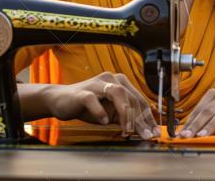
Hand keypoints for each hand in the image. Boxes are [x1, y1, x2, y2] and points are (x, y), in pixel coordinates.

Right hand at [44, 72, 160, 139]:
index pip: (139, 99)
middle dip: (140, 118)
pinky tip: (104, 122)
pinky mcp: (83, 92)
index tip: (154, 131)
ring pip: (118, 94)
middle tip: (144, 135)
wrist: (60, 100)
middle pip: (131, 97)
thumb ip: (125, 117)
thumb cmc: (87, 106)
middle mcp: (110, 79)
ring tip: (127, 130)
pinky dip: (100, 111)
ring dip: (125, 114)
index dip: (148, 116)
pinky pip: (94, 100)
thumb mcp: (110, 112)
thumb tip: (143, 129)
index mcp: (120, 82)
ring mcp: (97, 84)